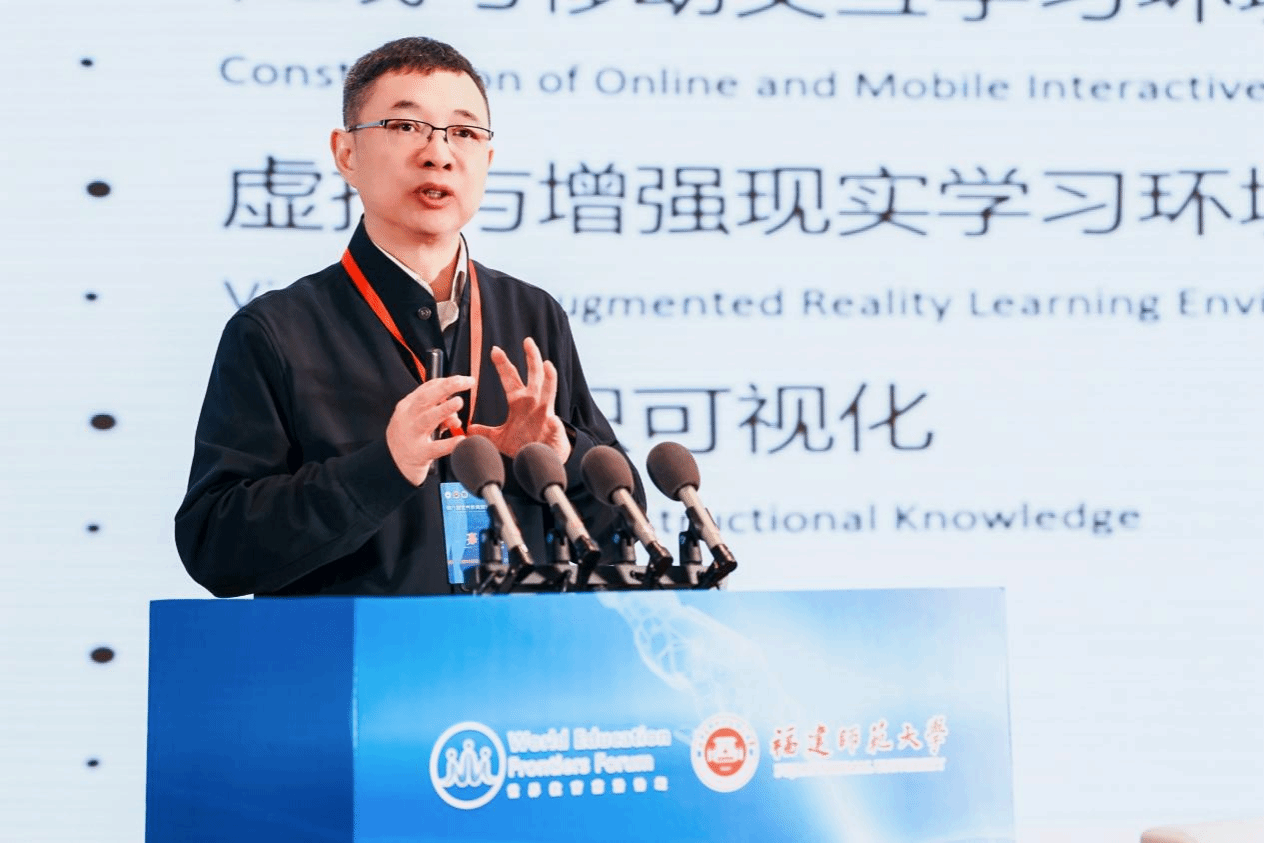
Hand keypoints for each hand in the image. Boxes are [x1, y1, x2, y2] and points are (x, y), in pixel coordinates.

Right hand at [385, 375, 474, 484]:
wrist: (389, 465)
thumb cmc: (408, 440)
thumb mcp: (419, 423)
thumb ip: (438, 416)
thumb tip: (455, 416)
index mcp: (407, 407)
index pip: (426, 389)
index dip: (445, 382)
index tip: (462, 379)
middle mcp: (407, 418)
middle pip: (426, 398)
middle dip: (446, 387)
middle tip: (464, 381)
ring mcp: (411, 436)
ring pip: (427, 419)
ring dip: (444, 409)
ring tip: (458, 402)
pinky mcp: (418, 454)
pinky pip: (434, 448)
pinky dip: (448, 444)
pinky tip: (460, 440)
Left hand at [468, 338, 570, 462]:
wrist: (541, 459)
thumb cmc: (524, 444)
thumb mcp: (499, 438)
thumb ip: (485, 432)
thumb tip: (469, 428)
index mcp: (519, 402)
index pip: (510, 378)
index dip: (503, 364)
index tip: (494, 350)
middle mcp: (534, 404)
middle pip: (533, 376)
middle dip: (531, 358)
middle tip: (527, 341)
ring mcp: (545, 416)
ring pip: (549, 393)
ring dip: (549, 380)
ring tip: (547, 366)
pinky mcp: (553, 432)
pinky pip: (554, 427)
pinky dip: (555, 425)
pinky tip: (554, 420)